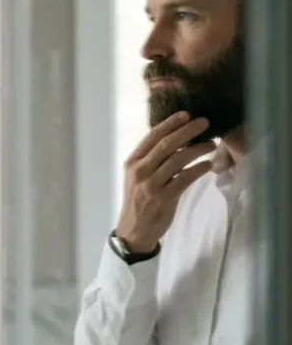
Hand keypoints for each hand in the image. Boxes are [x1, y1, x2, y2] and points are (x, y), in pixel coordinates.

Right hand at [115, 112, 215, 251]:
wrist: (134, 230)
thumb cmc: (139, 200)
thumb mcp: (138, 177)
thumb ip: (152, 160)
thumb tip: (177, 140)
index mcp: (132, 162)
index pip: (152, 137)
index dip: (170, 123)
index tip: (186, 114)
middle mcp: (140, 171)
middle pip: (167, 145)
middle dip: (188, 131)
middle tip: (205, 122)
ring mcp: (152, 184)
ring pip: (178, 159)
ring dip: (198, 149)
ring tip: (212, 144)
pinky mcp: (164, 197)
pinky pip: (186, 177)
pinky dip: (199, 169)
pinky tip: (208, 164)